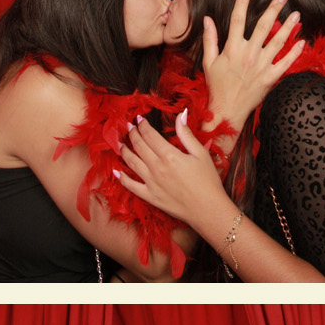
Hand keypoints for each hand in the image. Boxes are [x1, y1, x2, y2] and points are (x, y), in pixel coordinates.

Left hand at [115, 109, 228, 225]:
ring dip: (124, 151)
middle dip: (133, 134)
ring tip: (121, 144)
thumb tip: (181, 114)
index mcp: (169, 155)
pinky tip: (116, 172)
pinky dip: (122, 178)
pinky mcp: (150, 196)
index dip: (143, 125)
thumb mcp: (201, 153)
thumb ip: (187, 134)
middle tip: (129, 127)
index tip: (139, 119)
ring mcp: (151, 183)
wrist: (208, 210)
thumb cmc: (208, 181)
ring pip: (131, 163)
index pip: (150, 135)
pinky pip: (131, 186)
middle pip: (139, 146)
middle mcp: (156, 167)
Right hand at [202, 0, 303, 128]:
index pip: (237, 19)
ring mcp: (261, 66)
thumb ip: (209, 39)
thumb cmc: (217, 86)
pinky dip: (294, 53)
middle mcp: (248, 55)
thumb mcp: (209, 62)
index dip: (242, 2)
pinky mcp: (270, 78)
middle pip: (263, 26)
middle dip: (273, 9)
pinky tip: (302, 42)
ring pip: (277, 42)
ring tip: (296, 14)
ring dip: (288, 27)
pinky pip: (285, 64)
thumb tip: (207, 19)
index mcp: (232, 49)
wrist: (227, 110)